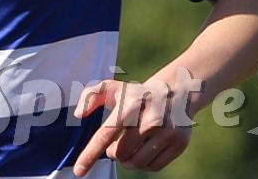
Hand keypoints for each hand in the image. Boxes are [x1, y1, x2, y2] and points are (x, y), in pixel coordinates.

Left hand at [73, 79, 191, 174]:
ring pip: (136, 163)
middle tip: (119, 141)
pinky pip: (153, 167)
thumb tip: (79, 114)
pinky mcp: (178, 144)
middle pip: (120, 154)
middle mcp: (150, 120)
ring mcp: (167, 133)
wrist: (176, 92)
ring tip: (131, 145)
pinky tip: (145, 149)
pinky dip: (144, 163)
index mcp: (131, 105)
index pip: (106, 134)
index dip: (90, 154)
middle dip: (114, 152)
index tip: (79, 170)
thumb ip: (91, 95)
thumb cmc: (137, 94)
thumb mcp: (113, 88)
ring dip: (128, 159)